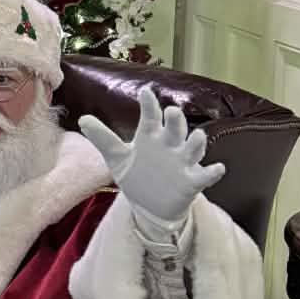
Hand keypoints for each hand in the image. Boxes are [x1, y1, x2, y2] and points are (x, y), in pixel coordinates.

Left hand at [79, 86, 224, 230]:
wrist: (150, 206)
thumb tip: (82, 119)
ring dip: (196, 142)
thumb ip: (103, 138)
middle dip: (175, 120)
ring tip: (196, 136)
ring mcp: (182, 163)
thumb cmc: (138, 176)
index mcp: (150, 137)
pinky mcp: (192, 181)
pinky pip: (205, 175)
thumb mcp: (118, 158)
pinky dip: (212, 172)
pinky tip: (217, 168)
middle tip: (171, 111)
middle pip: (175, 128)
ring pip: (193, 148)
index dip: (149, 105)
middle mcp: (169, 146)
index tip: (145, 92)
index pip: (150, 116)